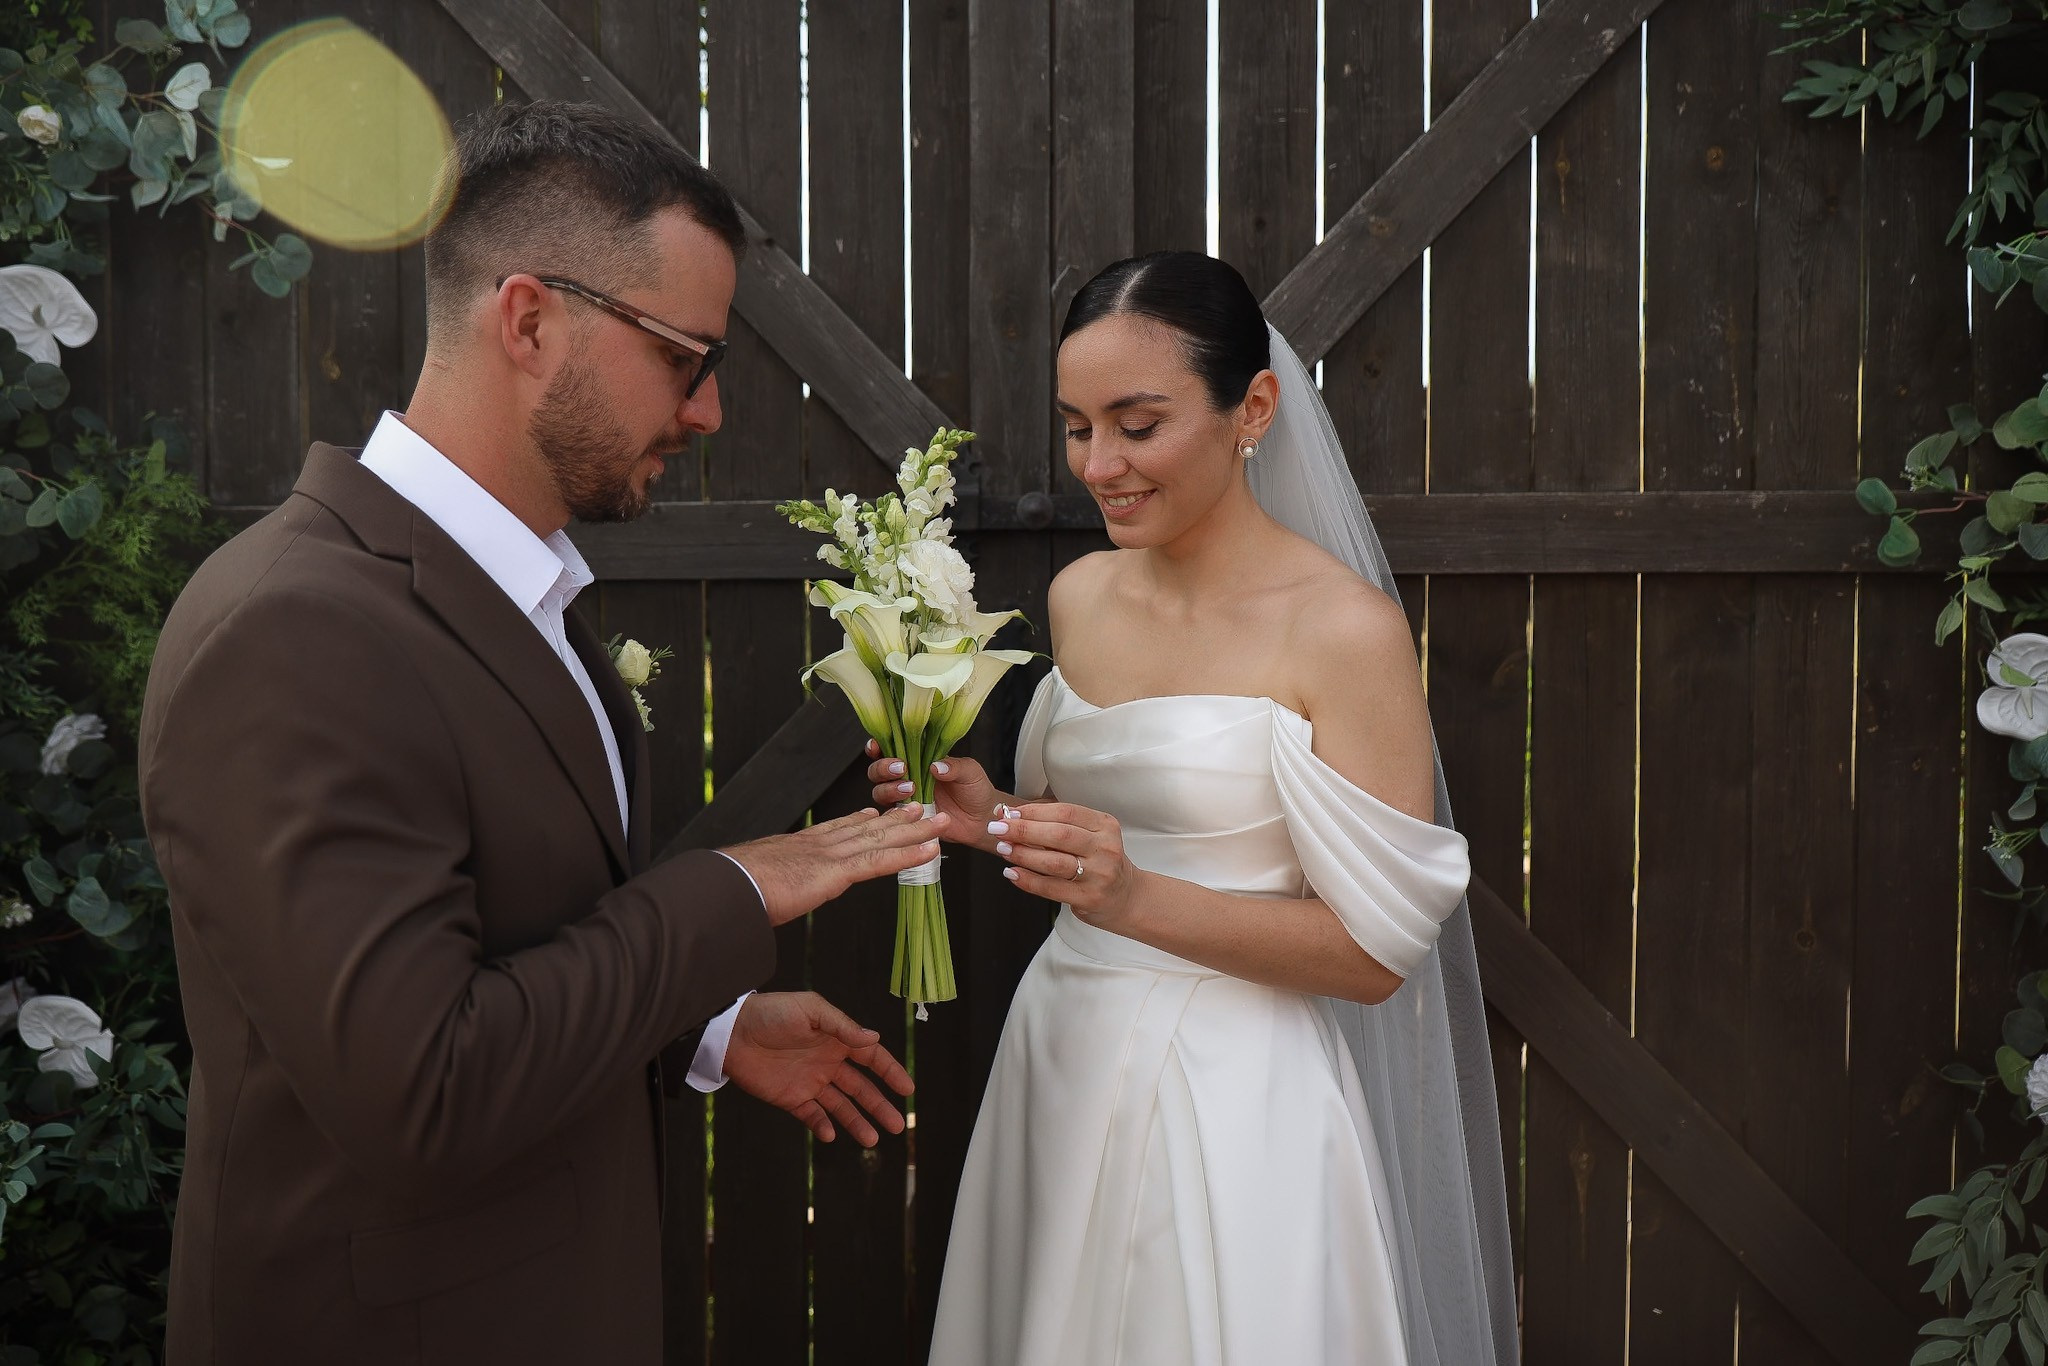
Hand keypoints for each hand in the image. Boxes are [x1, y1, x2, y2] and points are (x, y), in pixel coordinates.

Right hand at [722, 804, 948, 925]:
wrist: (724, 888)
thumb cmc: (730, 891)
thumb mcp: (751, 884)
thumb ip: (765, 886)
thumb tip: (758, 894)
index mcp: (796, 847)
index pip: (834, 830)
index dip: (857, 821)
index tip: (872, 813)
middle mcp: (817, 844)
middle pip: (864, 828)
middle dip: (894, 818)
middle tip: (920, 805)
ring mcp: (828, 855)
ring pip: (880, 839)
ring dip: (914, 830)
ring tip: (939, 819)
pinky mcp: (836, 871)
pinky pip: (880, 861)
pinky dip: (909, 855)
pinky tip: (930, 850)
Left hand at [723, 991, 912, 1145]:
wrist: (731, 1032)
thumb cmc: (771, 1013)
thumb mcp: (810, 1011)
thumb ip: (842, 1026)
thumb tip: (874, 1037)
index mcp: (836, 1039)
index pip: (871, 1058)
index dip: (890, 1072)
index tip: (907, 1089)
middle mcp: (828, 1062)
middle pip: (861, 1088)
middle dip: (879, 1106)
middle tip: (897, 1125)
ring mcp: (810, 1081)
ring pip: (840, 1106)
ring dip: (856, 1122)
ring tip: (872, 1140)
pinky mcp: (790, 1098)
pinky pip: (811, 1115)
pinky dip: (822, 1125)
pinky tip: (831, 1134)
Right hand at [866, 740, 1003, 847]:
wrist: (982, 819)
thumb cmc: (976, 789)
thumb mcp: (970, 771)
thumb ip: (954, 766)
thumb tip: (935, 766)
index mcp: (919, 758)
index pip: (891, 748)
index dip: (878, 746)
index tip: (877, 746)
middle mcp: (908, 776)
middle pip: (877, 770)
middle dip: (883, 768)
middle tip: (902, 768)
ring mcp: (906, 798)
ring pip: (880, 791)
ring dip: (889, 788)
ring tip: (911, 789)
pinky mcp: (908, 817)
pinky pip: (891, 814)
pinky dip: (894, 810)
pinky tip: (910, 808)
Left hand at [989, 800, 1145, 928]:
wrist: (1125, 898)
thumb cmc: (1098, 862)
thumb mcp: (1088, 836)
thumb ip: (1054, 824)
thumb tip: (1009, 814)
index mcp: (1104, 825)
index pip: (1065, 812)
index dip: (1034, 811)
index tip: (1009, 813)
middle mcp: (1105, 848)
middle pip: (1059, 834)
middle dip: (1023, 830)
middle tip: (998, 829)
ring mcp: (1099, 875)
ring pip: (1054, 862)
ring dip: (1023, 855)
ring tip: (1003, 849)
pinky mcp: (1089, 898)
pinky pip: (1052, 888)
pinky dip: (1028, 880)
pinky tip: (1012, 873)